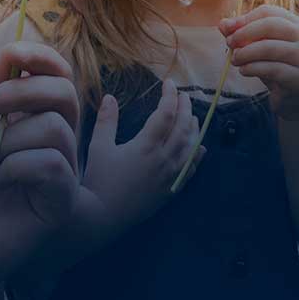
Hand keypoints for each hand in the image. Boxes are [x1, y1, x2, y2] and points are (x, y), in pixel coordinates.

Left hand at [0, 41, 85, 296]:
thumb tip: (12, 51)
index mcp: (32, 120)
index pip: (57, 75)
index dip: (42, 56)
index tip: (12, 53)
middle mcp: (54, 141)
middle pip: (65, 92)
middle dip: (21, 90)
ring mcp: (61, 171)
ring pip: (56, 127)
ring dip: (7, 139)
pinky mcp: (61, 201)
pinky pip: (53, 163)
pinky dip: (15, 166)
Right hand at [76, 80, 197, 237]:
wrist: (103, 216)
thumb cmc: (98, 180)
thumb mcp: (99, 147)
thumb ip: (106, 121)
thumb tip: (109, 97)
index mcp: (146, 146)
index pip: (165, 114)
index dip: (169, 96)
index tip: (168, 83)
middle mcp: (163, 160)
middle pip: (183, 128)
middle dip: (185, 108)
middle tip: (183, 95)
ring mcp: (169, 176)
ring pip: (191, 147)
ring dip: (194, 129)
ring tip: (193, 116)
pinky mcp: (170, 190)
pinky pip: (190, 169)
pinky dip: (197, 155)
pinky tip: (200, 148)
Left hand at [223, 4, 298, 119]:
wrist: (297, 99)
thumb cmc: (277, 67)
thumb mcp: (260, 48)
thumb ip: (242, 35)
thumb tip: (223, 24)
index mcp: (296, 24)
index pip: (268, 12)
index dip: (244, 19)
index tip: (227, 29)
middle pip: (269, 25)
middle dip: (244, 33)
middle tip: (229, 43)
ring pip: (269, 48)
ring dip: (245, 53)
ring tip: (234, 60)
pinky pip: (271, 69)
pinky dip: (252, 68)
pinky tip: (244, 71)